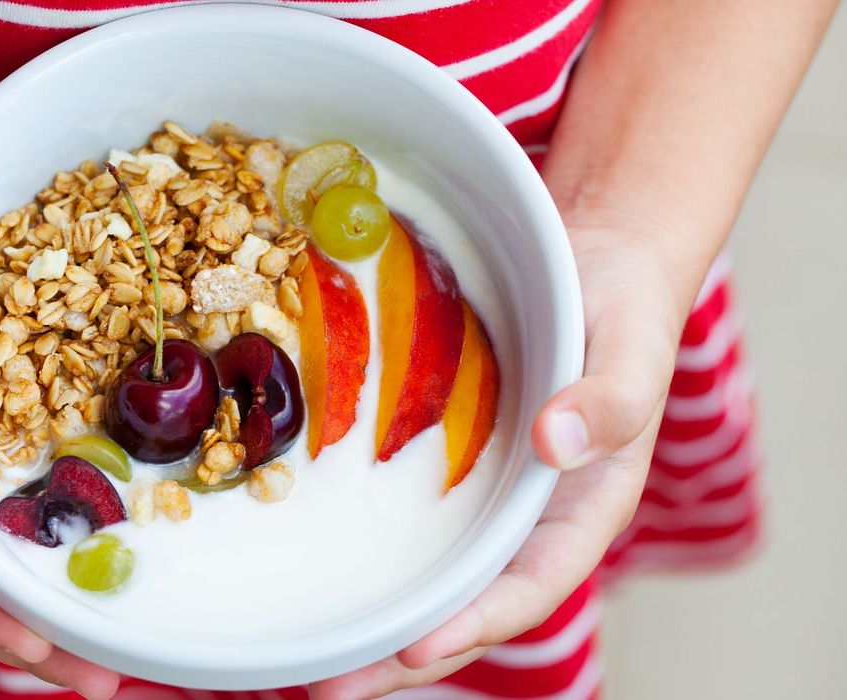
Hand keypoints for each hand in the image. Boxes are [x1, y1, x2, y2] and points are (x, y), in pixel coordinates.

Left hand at [310, 223, 690, 697]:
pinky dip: (365, 545)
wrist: (596, 254)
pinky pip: (404, 511)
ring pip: (427, 570)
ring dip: (371, 617)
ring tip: (303, 661)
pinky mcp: (444, 455)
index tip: (414, 651)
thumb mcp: (633, 342)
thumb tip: (556, 443)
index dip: (476, 622)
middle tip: (326, 691)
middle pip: (464, 599)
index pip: (530, 583)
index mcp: (583, 505)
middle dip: (400, 654)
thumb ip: (612, 398)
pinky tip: (310, 561)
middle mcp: (527, 512)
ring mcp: (482, 489)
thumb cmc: (624, 304)